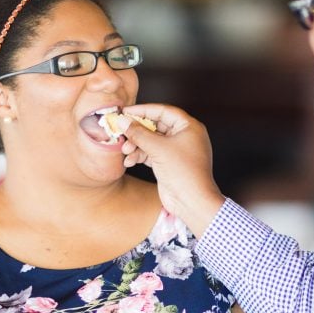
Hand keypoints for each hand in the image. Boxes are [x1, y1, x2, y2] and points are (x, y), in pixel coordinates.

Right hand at [119, 103, 226, 236]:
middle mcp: (185, 137)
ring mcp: (177, 151)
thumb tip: (123, 121)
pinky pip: (152, 154)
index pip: (163, 111)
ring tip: (125, 150)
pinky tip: (129, 160)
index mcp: (189, 127)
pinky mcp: (169, 164)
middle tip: (121, 131)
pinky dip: (140, 155)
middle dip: (138, 131)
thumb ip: (139, 133)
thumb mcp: (158, 149)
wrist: (192, 201)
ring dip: (137, 145)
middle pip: (156, 126)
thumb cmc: (183, 172)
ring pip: (152, 141)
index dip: (143, 110)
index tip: (125, 111)